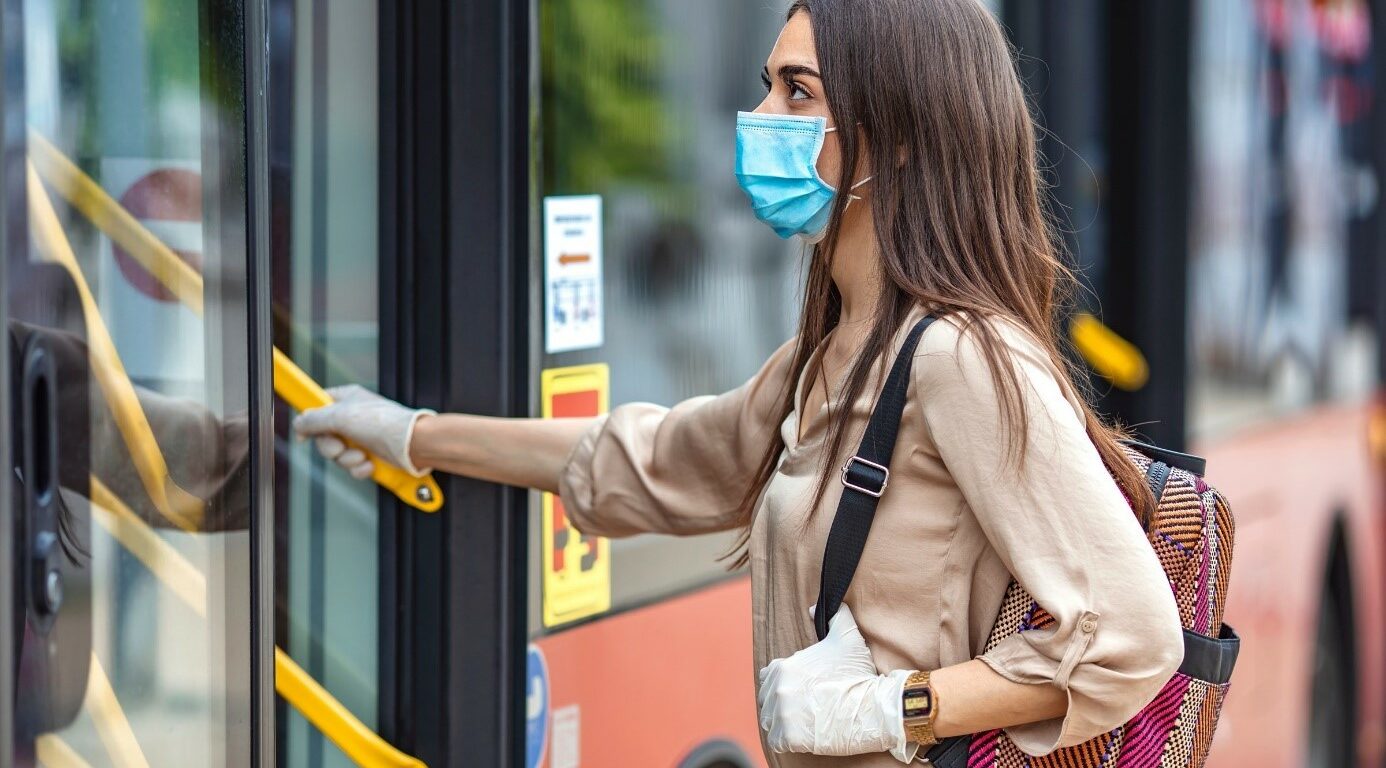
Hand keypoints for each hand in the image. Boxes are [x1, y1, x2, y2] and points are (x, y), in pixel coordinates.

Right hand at [292, 384, 434, 477]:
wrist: (414, 446)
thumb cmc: (386, 424)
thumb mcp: (341, 417)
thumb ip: (314, 420)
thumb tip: (299, 424)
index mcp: (347, 399)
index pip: (318, 405)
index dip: (310, 420)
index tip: (305, 434)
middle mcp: (354, 417)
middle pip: (324, 436)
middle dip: (332, 447)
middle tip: (341, 446)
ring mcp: (363, 437)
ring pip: (338, 454)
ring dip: (347, 460)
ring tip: (362, 456)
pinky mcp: (371, 454)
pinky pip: (353, 466)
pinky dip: (360, 468)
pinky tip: (370, 464)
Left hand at [757, 605, 914, 762]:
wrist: (872, 707)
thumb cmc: (858, 674)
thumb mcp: (847, 637)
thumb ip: (833, 616)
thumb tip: (813, 609)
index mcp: (783, 667)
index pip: (769, 677)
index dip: (783, 684)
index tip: (800, 691)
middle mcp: (777, 689)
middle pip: (768, 700)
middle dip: (782, 705)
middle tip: (804, 709)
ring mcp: (782, 714)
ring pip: (771, 722)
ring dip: (782, 724)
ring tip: (803, 724)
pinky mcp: (788, 737)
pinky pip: (777, 741)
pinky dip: (787, 741)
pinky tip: (803, 737)